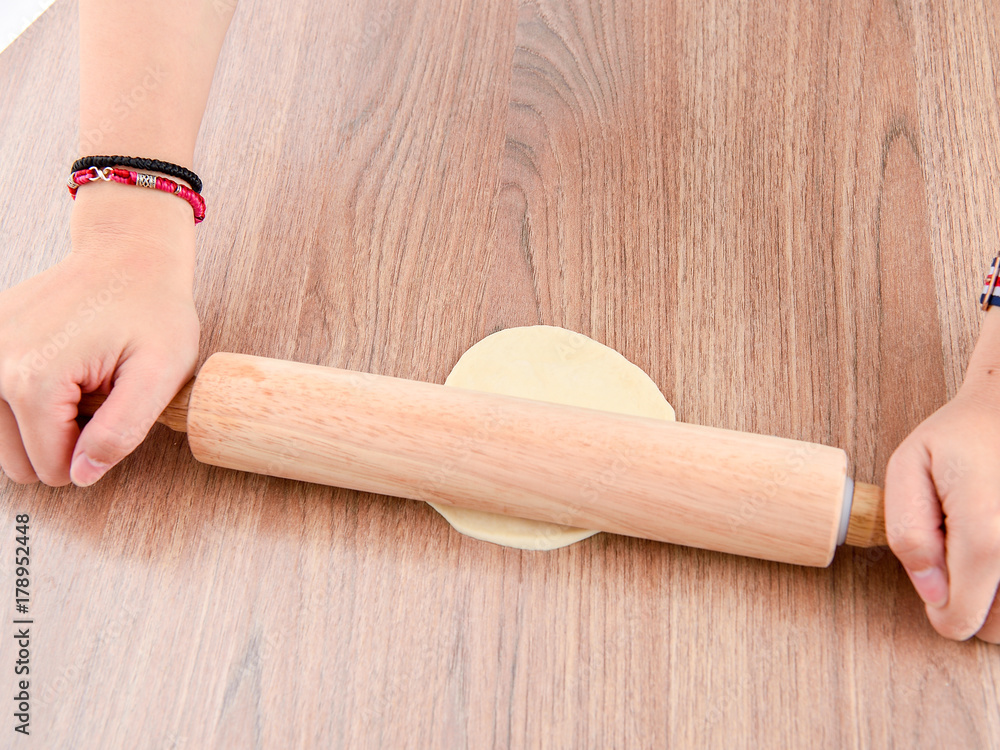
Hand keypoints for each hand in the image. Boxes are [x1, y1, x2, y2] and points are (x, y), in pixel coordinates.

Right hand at [0, 187, 198, 486]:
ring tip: (80, 382)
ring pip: (2, 438)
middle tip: (97, 394)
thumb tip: (80, 475)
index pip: (52, 467)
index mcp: (34, 380)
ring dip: (45, 421)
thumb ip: (121, 432)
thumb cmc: (153, 309)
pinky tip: (61, 367)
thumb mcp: (161, 375)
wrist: (129, 254)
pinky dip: (28, 396)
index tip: (113, 407)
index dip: (92, 450)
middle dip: (64, 437)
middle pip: (18, 460)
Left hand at [885, 310, 999, 642]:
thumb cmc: (961, 435)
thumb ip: (908, 532)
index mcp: (986, 533)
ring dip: (999, 600)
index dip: (938, 612)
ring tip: (984, 549)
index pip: (960, 619)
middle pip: (995, 631)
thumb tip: (929, 592)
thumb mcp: (909, 467)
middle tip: (962, 554)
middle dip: (972, 605)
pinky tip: (998, 552)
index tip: (934, 583)